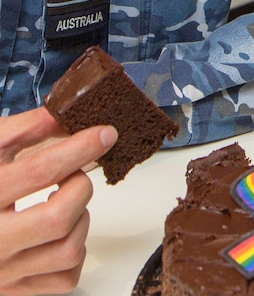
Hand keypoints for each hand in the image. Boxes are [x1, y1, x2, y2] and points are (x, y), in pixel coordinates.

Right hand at [0, 108, 116, 295]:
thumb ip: (23, 131)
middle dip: (79, 189)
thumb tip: (66, 116)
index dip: (78, 149)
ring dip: (81, 220)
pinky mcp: (13, 290)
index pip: (38, 171)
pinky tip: (59, 234)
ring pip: (68, 250)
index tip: (103, 134)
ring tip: (62, 203)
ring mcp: (2, 271)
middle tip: (73, 176)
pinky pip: (65, 277)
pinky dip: (75, 252)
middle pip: (58, 218)